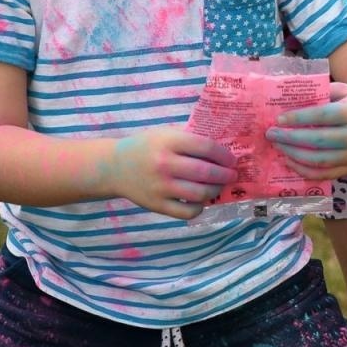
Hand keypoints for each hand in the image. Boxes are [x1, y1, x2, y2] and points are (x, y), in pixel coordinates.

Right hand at [109, 129, 237, 219]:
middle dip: (225, 175)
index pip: (206, 147)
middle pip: (205, 172)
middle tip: (232, 175)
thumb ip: (190, 140)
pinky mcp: (156, 205)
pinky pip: (186, 212)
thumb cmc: (146, 147)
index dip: (224, 155)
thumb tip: (223, 152)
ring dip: (215, 191)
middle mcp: (164, 164)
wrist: (115, 167)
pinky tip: (201, 201)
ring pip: (199, 193)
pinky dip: (199, 208)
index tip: (232, 160)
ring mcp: (160, 187)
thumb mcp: (166, 134)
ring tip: (219, 187)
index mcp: (169, 142)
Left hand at [265, 82, 346, 178]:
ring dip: (294, 155)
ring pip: (319, 160)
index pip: (321, 116)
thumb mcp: (343, 90)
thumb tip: (288, 100)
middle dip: (290, 138)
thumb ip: (320, 93)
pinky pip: (324, 174)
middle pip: (317, 140)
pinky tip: (290, 161)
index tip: (279, 119)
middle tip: (271, 134)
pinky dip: (304, 170)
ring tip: (278, 147)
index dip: (298, 119)